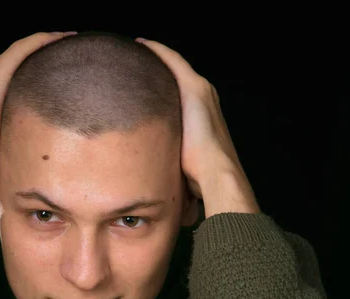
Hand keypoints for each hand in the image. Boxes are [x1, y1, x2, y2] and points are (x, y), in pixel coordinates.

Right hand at [0, 32, 75, 202]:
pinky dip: (41, 41)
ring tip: (69, 40)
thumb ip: (14, 137)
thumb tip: (34, 151)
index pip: (13, 70)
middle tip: (69, 47)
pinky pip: (21, 51)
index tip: (59, 62)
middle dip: (43, 49)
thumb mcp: (0, 146)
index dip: (35, 60)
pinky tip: (60, 39)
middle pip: (18, 57)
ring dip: (45, 41)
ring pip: (20, 50)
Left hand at [137, 38, 259, 216]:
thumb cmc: (199, 182)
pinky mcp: (194, 88)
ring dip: (157, 58)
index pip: (179, 99)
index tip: (143, 88)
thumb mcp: (181, 171)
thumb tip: (160, 202)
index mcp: (202, 120)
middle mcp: (205, 102)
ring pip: (175, 67)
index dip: (162, 91)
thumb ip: (170, 171)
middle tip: (134, 66)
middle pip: (176, 79)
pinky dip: (159, 51)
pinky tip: (141, 44)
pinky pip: (173, 61)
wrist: (216, 176)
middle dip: (157, 71)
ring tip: (135, 51)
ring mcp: (201, 93)